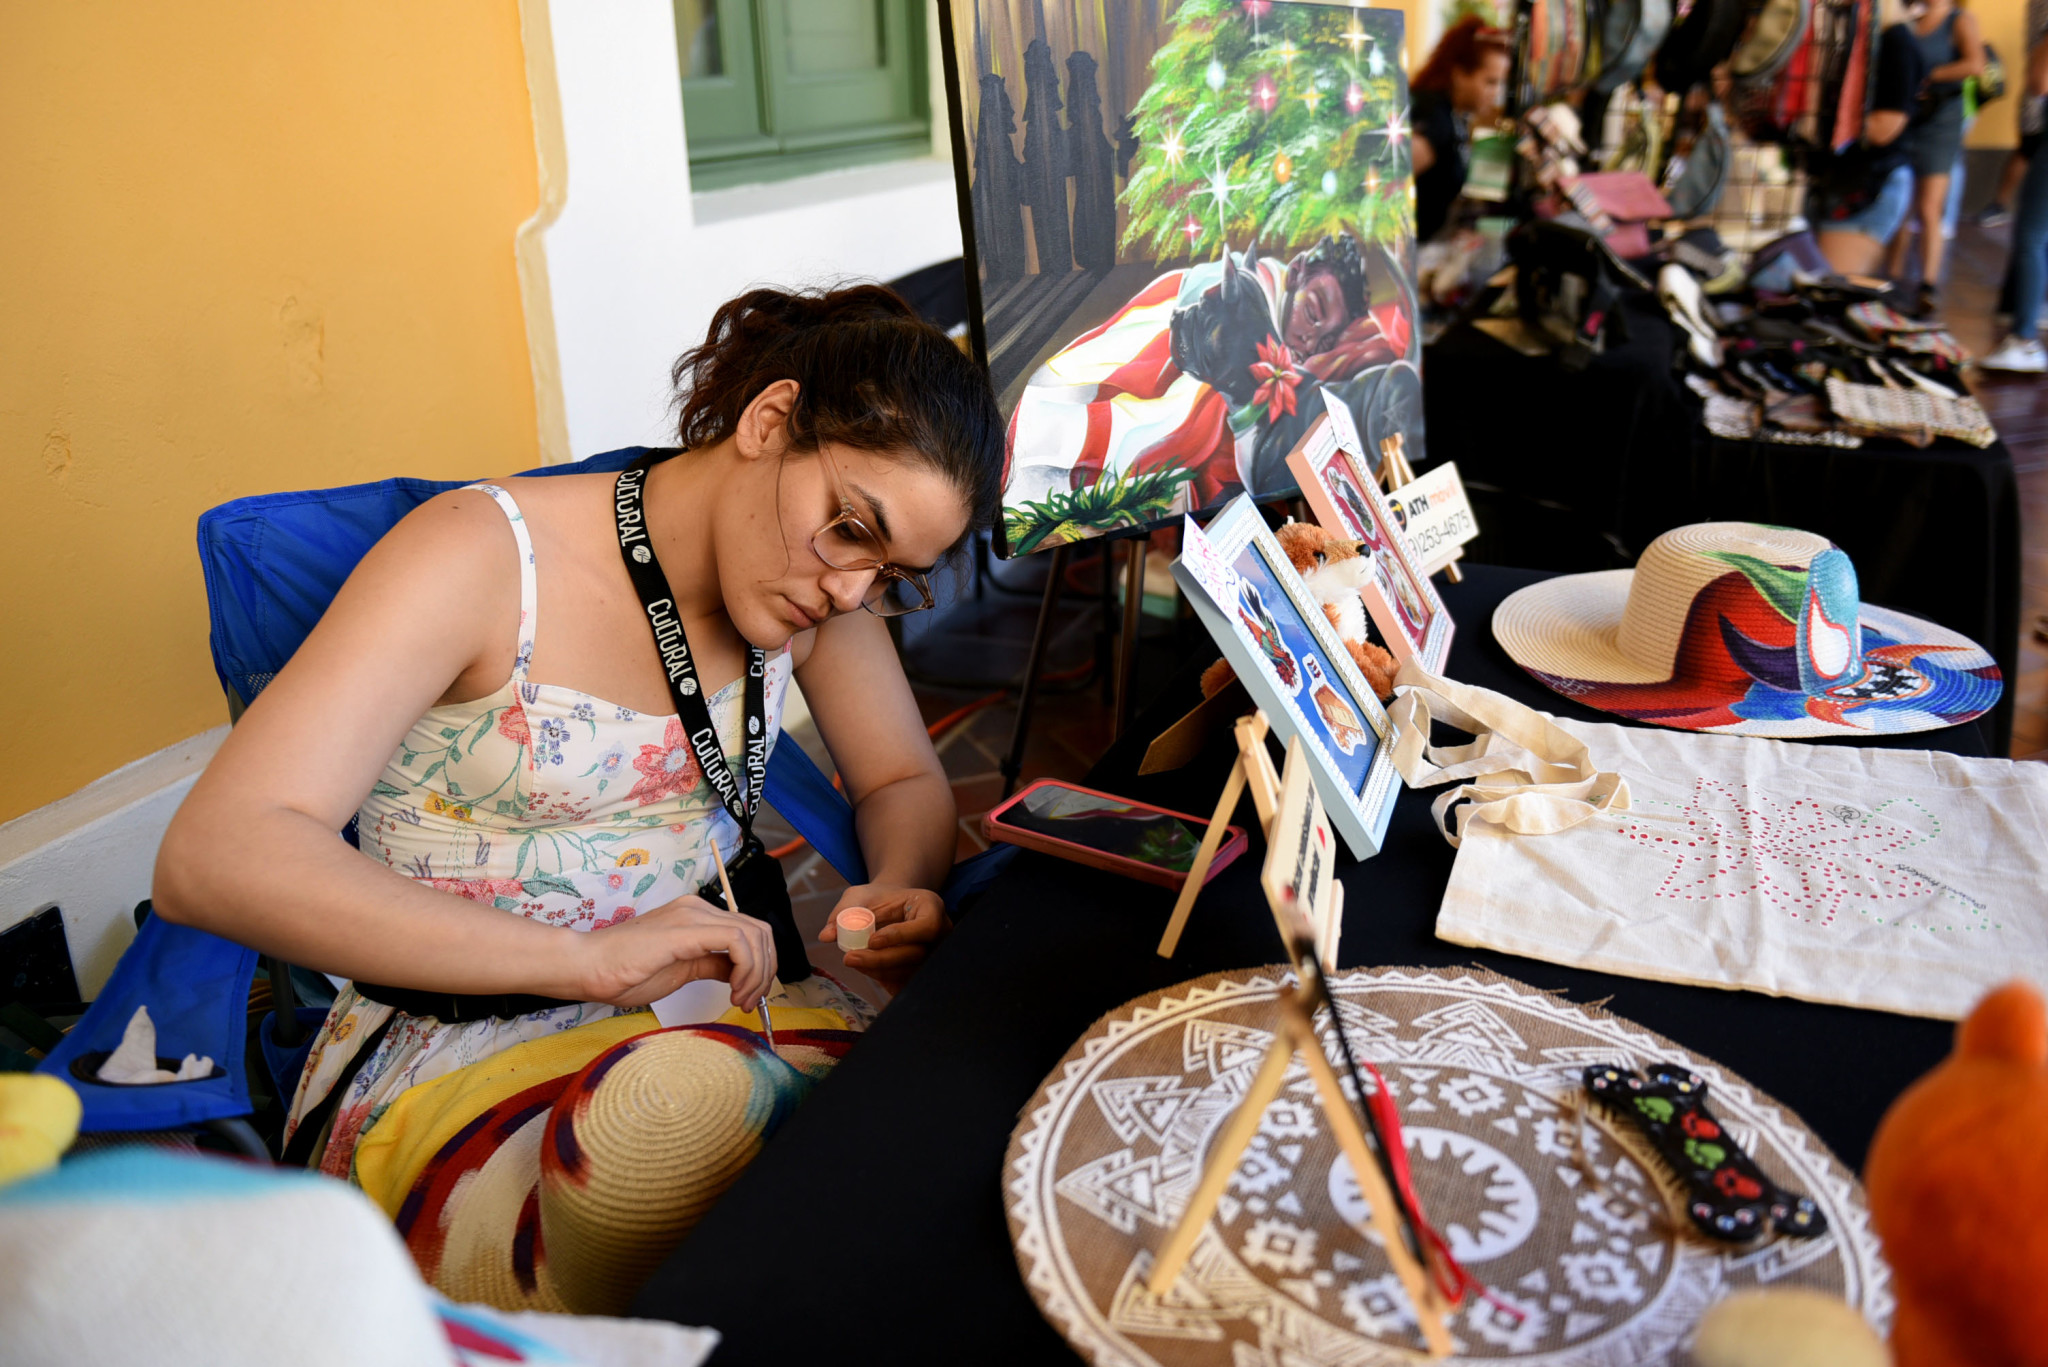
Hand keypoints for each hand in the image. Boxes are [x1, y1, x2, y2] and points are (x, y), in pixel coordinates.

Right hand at [570, 894, 776, 1010]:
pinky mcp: (685, 929)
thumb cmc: (623, 972)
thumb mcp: (682, 970)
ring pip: (753, 934)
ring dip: (758, 973)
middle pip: (759, 931)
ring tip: (741, 1000)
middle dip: (766, 970)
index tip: (752, 996)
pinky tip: (733, 990)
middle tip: (752, 1001)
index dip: (762, 965)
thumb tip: (738, 972)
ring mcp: (692, 915)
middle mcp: (698, 908)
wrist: (587, 967)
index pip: (750, 931)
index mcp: (697, 916)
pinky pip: (737, 940)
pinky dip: (746, 968)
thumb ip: (712, 964)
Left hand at [819, 883, 950, 994]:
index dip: (900, 936)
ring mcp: (934, 956)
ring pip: (910, 972)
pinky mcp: (922, 973)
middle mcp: (940, 934)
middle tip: (849, 958)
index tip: (871, 940)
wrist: (891, 908)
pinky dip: (883, 979)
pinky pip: (905, 983)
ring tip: (853, 960)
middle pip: (916, 954)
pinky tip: (864, 968)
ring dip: (878, 971)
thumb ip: (844, 912)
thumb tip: (826, 936)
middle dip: (880, 959)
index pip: (926, 926)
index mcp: (932, 907)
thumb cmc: (878, 899)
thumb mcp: (859, 896)